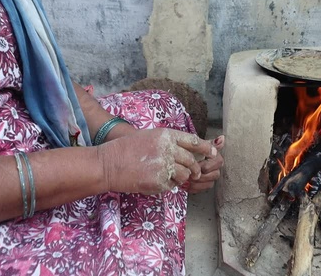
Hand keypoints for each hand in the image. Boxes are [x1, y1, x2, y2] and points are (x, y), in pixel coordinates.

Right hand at [97, 128, 216, 194]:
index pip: (193, 141)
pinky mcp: (159, 181)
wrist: (107, 164)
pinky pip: (172, 185)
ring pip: (184, 175)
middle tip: (194, 173)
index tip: (213, 153)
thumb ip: (168, 142)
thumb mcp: (149, 137)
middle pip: (191, 160)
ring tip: (170, 177)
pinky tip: (157, 181)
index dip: (206, 148)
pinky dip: (168, 186)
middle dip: (195, 168)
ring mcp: (163, 166)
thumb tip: (187, 149)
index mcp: (166, 135)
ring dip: (182, 178)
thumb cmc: (126, 149)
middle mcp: (167, 149)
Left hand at [185, 135, 224, 193]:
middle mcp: (215, 168)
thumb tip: (222, 138)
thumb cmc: (188, 151)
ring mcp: (210, 177)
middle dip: (202, 176)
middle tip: (191, 174)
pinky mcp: (203, 185)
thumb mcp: (196, 145)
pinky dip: (194, 188)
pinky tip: (187, 185)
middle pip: (215, 175)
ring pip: (210, 184)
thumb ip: (209, 143)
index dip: (208, 165)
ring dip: (198, 183)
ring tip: (188, 180)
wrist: (179, 160)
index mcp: (215, 157)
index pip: (219, 162)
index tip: (198, 166)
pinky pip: (203, 190)